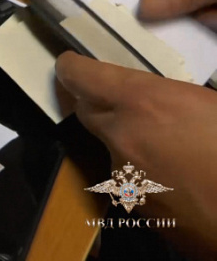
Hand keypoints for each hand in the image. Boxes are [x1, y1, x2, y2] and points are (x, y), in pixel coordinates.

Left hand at [55, 51, 216, 258]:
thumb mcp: (210, 103)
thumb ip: (168, 95)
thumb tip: (155, 97)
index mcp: (142, 103)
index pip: (81, 78)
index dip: (72, 68)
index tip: (70, 64)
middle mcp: (121, 138)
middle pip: (87, 112)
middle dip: (98, 103)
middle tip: (123, 102)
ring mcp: (123, 177)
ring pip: (113, 150)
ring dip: (131, 145)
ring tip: (175, 151)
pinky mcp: (135, 208)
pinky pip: (131, 182)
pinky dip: (147, 176)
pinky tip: (181, 181)